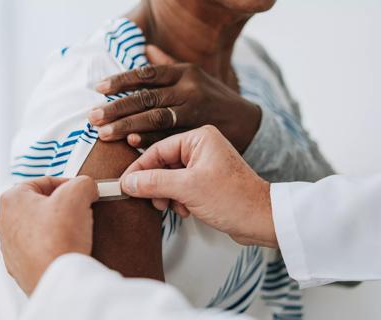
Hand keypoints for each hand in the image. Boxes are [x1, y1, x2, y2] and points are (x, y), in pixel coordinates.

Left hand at [0, 176, 98, 294]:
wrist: (57, 280)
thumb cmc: (59, 239)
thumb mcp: (78, 194)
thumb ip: (83, 182)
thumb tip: (87, 187)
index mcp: (12, 199)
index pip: (44, 182)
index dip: (68, 184)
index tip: (82, 192)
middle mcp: (5, 222)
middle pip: (41, 205)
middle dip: (63, 206)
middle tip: (80, 211)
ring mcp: (10, 247)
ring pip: (40, 227)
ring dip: (59, 227)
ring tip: (76, 232)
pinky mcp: (20, 267)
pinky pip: (41, 249)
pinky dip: (54, 246)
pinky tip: (68, 249)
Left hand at [89, 45, 260, 151]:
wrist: (247, 122)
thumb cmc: (214, 98)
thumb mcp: (195, 76)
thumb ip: (167, 64)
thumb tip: (145, 48)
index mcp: (185, 73)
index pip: (147, 74)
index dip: (121, 81)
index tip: (99, 88)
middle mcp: (189, 90)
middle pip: (147, 98)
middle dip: (117, 108)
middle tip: (93, 117)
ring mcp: (194, 113)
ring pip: (155, 118)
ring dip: (127, 126)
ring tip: (104, 133)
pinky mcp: (198, 134)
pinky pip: (170, 137)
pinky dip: (150, 141)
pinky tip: (131, 143)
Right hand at [121, 125, 276, 247]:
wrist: (262, 220)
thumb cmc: (234, 199)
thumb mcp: (188, 189)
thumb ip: (154, 182)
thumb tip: (128, 182)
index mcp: (199, 139)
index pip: (157, 150)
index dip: (140, 169)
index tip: (126, 183)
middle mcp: (201, 147)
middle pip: (162, 164)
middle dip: (156, 185)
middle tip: (153, 200)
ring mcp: (204, 164)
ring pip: (169, 177)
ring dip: (167, 195)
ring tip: (174, 207)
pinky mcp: (206, 180)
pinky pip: (180, 186)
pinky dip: (178, 199)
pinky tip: (185, 210)